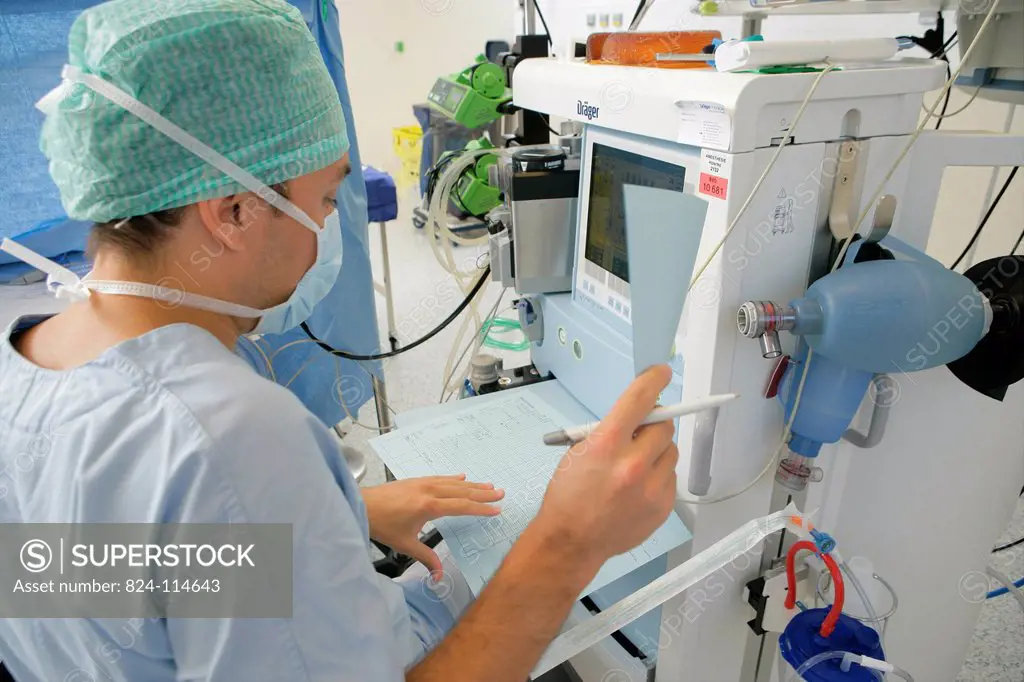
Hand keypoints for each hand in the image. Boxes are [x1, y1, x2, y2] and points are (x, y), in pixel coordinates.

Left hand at [362, 475, 503, 574]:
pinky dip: (453, 478)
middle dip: (482, 493)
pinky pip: (440, 478)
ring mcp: (422, 483)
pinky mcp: (415, 480)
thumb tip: (439, 577)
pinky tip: (461, 476)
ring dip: (471, 484)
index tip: (496, 509)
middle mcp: (429, 491)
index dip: (480, 508)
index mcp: (429, 507)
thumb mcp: (405, 544)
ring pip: (452, 483)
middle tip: (501, 492)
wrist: (362, 506)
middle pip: (461, 491)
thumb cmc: (383, 526)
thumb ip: (426, 558)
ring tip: (488, 484)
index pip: (461, 507)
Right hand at [533, 365, 678, 567]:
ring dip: (656, 451)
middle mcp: (633, 464)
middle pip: (663, 426)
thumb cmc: (568, 494)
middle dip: (652, 425)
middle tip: (638, 434)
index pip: (638, 401)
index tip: (662, 372)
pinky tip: (637, 488)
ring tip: (634, 467)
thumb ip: (610, 432)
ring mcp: (651, 488)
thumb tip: (639, 416)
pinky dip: (658, 476)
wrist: (571, 541)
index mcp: (606, 445)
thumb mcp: (579, 452)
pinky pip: (670, 477)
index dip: (653, 381)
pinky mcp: (662, 507)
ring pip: (670, 451)